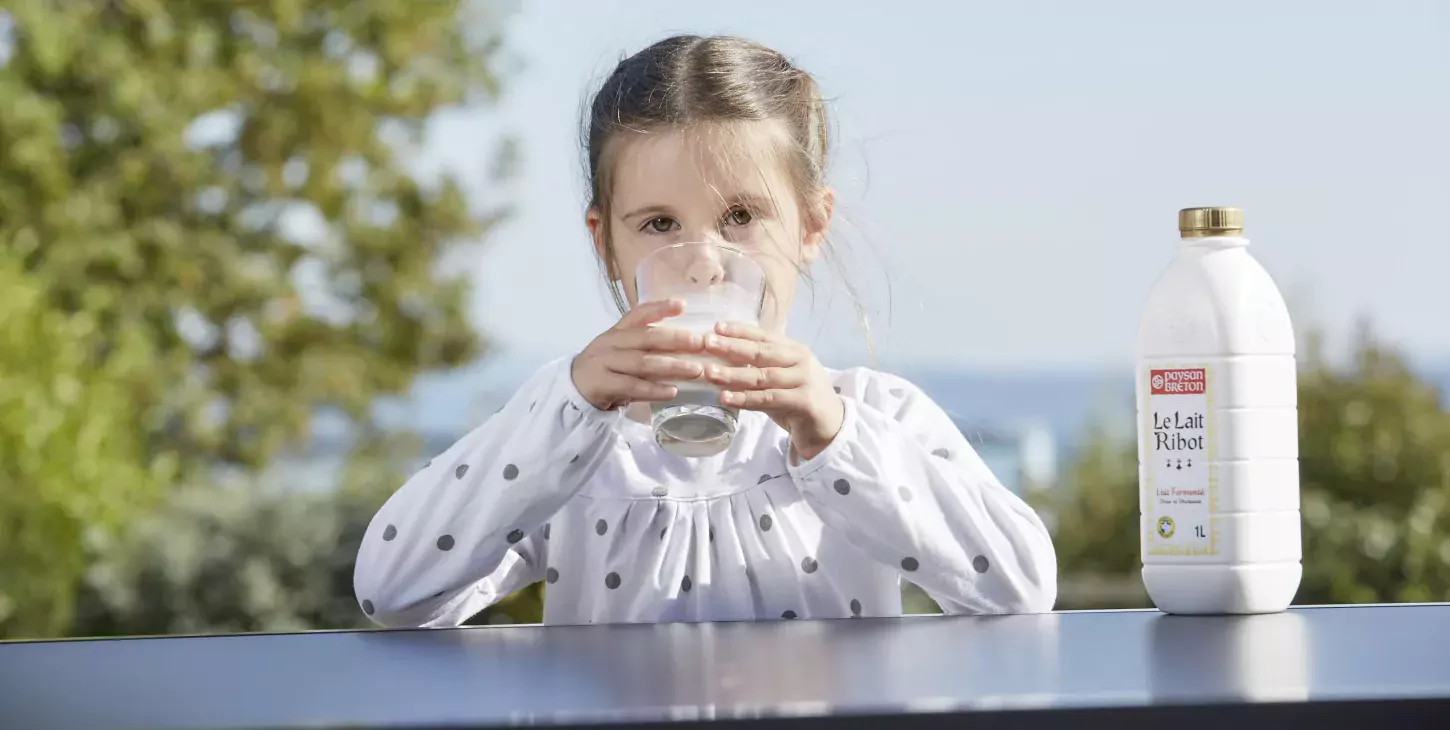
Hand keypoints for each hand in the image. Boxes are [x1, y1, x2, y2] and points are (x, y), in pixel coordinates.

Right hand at [571, 300, 706, 410]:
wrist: (573, 388)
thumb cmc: (606, 368)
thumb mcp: (620, 349)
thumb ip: (644, 345)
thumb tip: (685, 343)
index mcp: (617, 331)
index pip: (639, 314)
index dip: (660, 308)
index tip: (682, 305)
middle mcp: (610, 343)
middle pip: (645, 337)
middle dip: (675, 339)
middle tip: (699, 342)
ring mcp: (605, 363)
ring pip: (642, 363)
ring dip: (672, 366)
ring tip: (695, 370)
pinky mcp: (602, 384)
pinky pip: (633, 386)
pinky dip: (655, 389)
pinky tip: (673, 391)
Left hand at [701, 322, 844, 460]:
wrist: (830, 425)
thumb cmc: (798, 398)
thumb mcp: (780, 378)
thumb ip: (758, 368)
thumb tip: (721, 358)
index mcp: (794, 349)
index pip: (764, 335)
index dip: (740, 330)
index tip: (716, 326)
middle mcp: (801, 360)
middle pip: (762, 352)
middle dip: (732, 347)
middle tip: (707, 343)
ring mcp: (804, 380)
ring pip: (762, 376)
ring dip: (733, 374)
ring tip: (709, 373)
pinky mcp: (804, 402)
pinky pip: (768, 399)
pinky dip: (745, 399)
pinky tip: (726, 398)